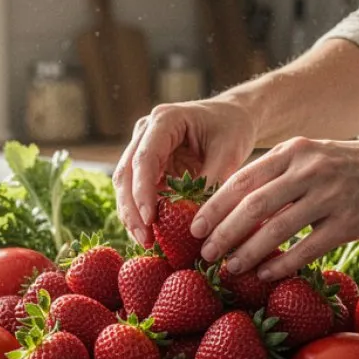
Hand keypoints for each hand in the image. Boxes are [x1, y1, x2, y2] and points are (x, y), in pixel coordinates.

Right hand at [113, 98, 256, 245]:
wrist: (232, 116)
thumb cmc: (233, 128)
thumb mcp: (229, 153)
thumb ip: (210, 183)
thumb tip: (195, 221)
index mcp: (165, 119)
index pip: (145, 158)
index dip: (143, 191)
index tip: (150, 220)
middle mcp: (146, 131)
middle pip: (126, 173)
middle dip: (132, 209)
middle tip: (144, 239)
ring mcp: (142, 147)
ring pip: (125, 184)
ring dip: (132, 214)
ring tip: (145, 242)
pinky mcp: (147, 165)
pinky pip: (137, 191)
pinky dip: (141, 212)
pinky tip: (150, 235)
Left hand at [191, 137, 358, 280]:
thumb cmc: (349, 167)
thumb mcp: (312, 155)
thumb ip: (277, 173)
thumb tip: (232, 203)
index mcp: (294, 151)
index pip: (243, 179)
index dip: (215, 206)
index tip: (194, 227)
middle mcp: (310, 170)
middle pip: (254, 206)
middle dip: (224, 233)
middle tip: (205, 253)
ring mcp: (331, 196)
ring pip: (277, 230)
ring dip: (248, 253)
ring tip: (230, 268)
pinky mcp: (349, 223)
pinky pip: (307, 249)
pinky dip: (282, 265)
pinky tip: (266, 276)